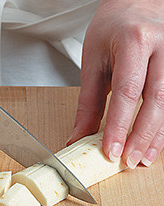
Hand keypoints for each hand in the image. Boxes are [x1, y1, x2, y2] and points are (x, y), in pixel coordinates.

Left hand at [68, 0, 163, 167]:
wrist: (137, 3)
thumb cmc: (113, 28)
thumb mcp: (94, 62)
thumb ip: (88, 103)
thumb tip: (79, 137)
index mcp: (134, 41)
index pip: (127, 91)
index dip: (119, 125)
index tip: (111, 151)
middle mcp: (161, 46)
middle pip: (156, 99)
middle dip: (142, 135)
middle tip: (129, 161)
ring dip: (157, 135)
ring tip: (143, 158)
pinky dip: (163, 125)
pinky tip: (155, 142)